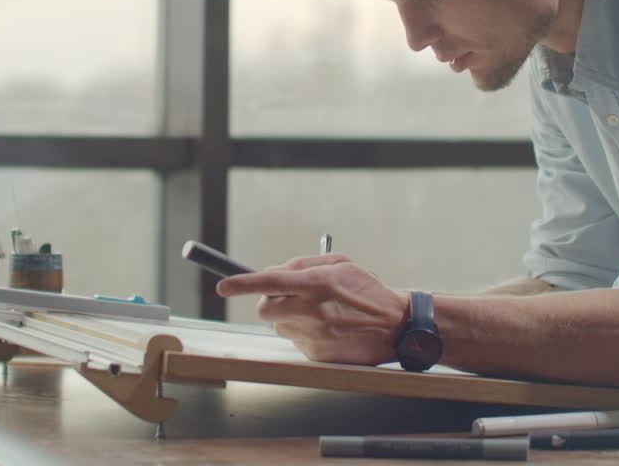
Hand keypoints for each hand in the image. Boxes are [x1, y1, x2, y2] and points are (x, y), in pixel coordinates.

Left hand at [216, 253, 408, 365]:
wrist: (396, 326)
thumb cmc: (366, 290)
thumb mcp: (339, 264)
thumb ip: (302, 265)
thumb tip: (271, 273)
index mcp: (318, 283)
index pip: (270, 282)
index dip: (242, 284)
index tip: (223, 286)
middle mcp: (313, 310)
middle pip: (265, 309)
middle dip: (269, 302)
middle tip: (286, 297)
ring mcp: (314, 335)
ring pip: (278, 326)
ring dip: (289, 318)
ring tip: (318, 313)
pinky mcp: (318, 354)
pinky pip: (295, 341)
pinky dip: (304, 333)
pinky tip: (328, 329)